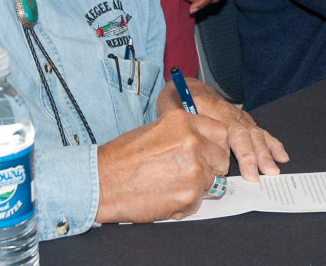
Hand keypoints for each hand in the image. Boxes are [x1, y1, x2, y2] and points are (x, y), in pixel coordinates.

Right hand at [94, 108, 230, 222]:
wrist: (103, 182)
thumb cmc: (123, 157)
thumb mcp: (157, 129)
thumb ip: (184, 132)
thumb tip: (204, 140)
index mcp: (184, 122)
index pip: (221, 132)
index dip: (215, 145)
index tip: (209, 152)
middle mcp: (193, 142)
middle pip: (222, 157)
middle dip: (211, 166)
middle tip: (191, 172)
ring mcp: (194, 170)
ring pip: (214, 180)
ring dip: (200, 185)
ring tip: (173, 184)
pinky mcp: (190, 196)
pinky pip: (200, 201)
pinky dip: (187, 202)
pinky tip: (167, 196)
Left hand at [157, 77, 288, 180]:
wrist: (185, 88)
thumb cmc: (176, 103)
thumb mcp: (171, 111)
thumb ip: (180, 128)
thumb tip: (189, 153)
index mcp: (213, 108)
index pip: (233, 132)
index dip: (243, 153)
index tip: (248, 172)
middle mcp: (229, 111)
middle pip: (247, 134)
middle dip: (258, 155)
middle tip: (266, 174)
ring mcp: (238, 115)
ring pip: (256, 133)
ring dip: (266, 152)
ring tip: (274, 169)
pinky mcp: (243, 120)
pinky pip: (260, 131)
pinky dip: (272, 143)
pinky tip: (281, 155)